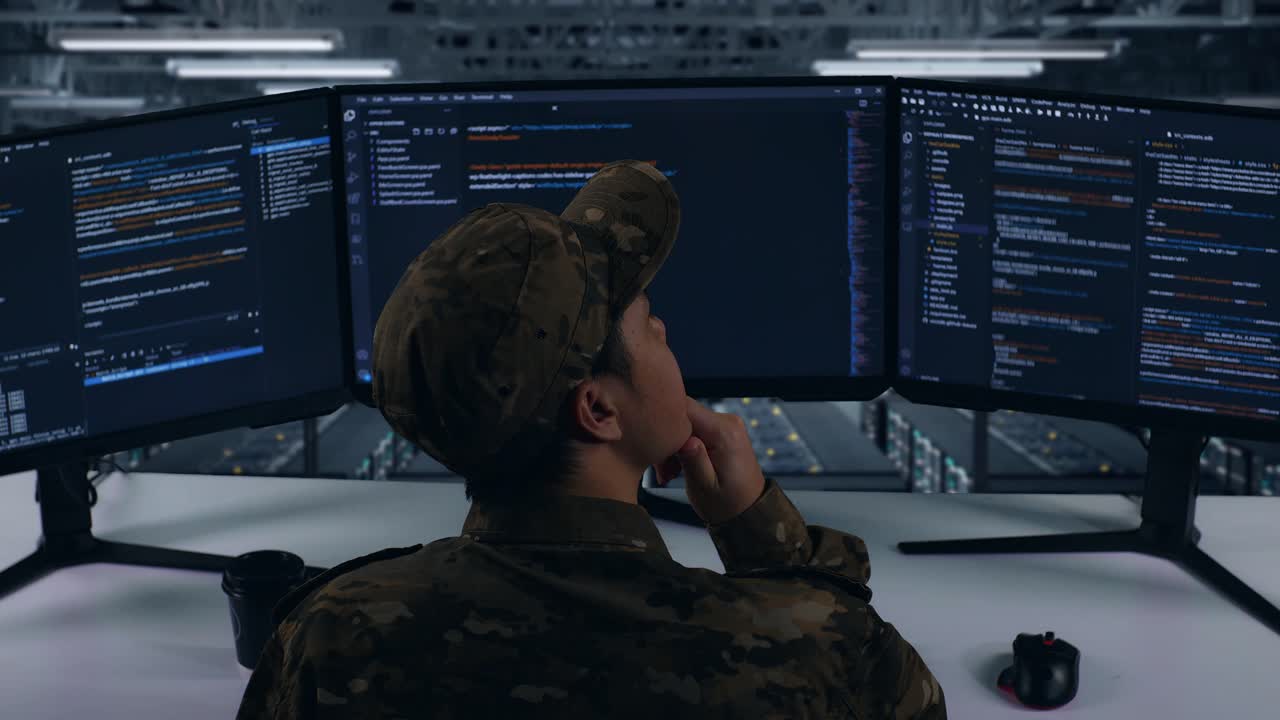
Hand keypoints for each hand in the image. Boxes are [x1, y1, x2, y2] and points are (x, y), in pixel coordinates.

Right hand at [653, 397, 766, 524]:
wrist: (749, 511)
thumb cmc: (728, 504)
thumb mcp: (705, 488)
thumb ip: (694, 461)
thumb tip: (684, 439)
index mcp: (724, 432)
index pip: (684, 407)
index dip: (664, 424)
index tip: (657, 451)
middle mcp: (727, 421)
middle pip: (682, 415)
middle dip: (667, 441)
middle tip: (663, 471)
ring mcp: (725, 424)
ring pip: (684, 424)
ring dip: (673, 447)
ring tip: (670, 474)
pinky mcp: (721, 430)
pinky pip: (693, 430)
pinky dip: (682, 447)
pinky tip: (678, 468)